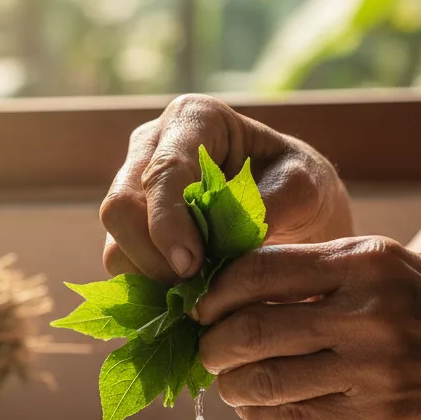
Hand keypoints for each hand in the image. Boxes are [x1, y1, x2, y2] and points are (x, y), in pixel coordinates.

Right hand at [100, 94, 351, 282]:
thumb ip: (269, 206)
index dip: (168, 223)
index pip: (161, 172)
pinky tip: (187, 300)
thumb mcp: (304, 189)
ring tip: (199, 296)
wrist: (297, 214)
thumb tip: (226, 241)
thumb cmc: (299, 189)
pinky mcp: (131, 233)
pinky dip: (151, 292)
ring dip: (152, 280)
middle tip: (195, 290)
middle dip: (154, 257)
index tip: (192, 265)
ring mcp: (135, 192)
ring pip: (116, 244)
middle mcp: (151, 149)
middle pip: (121, 208)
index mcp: (193, 119)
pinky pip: (124, 268)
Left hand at [197, 236, 420, 419]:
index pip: (261, 271)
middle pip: (251, 330)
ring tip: (227, 382)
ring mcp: (370, 371)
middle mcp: (366, 314)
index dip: (216, 292)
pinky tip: (256, 408)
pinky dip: (261, 414)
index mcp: (369, 262)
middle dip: (212, 344)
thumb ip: (333, 271)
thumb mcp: (404, 267)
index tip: (202, 305)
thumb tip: (251, 282)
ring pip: (264, 381)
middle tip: (206, 349)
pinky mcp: (374, 418)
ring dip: (230, 385)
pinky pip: (293, 417)